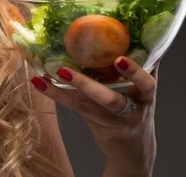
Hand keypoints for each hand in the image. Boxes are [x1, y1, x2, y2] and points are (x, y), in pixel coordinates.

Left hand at [30, 57, 157, 176]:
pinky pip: (75, 108)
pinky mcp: (94, 125)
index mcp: (146, 97)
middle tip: (65, 70)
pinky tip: (39, 82)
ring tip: (48, 73)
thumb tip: (140, 34)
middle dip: (88, 86)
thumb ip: (143, 66)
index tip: (119, 59)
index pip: (146, 84)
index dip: (134, 73)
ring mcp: (110, 122)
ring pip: (86, 106)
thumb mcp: (145, 91)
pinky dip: (56, 93)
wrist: (133, 152)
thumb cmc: (138, 110)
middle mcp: (130, 111)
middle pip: (111, 101)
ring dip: (64, 89)